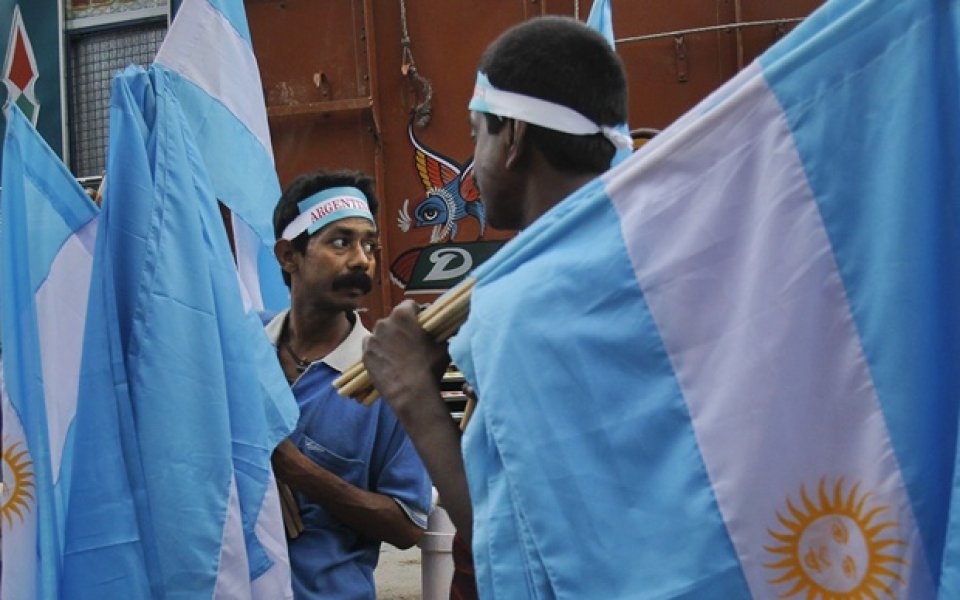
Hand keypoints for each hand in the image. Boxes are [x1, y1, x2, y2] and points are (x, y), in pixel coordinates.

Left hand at [363, 300, 449, 419]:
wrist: (411, 393)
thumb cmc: (429, 367)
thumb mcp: (443, 346)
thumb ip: (443, 333)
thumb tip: (448, 328)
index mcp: (402, 315)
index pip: (409, 305)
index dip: (417, 314)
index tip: (421, 324)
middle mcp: (384, 322)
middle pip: (394, 320)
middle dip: (401, 328)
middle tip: (411, 342)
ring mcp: (372, 338)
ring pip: (382, 333)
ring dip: (389, 339)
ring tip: (399, 354)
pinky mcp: (365, 354)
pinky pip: (372, 346)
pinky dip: (379, 351)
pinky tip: (389, 361)